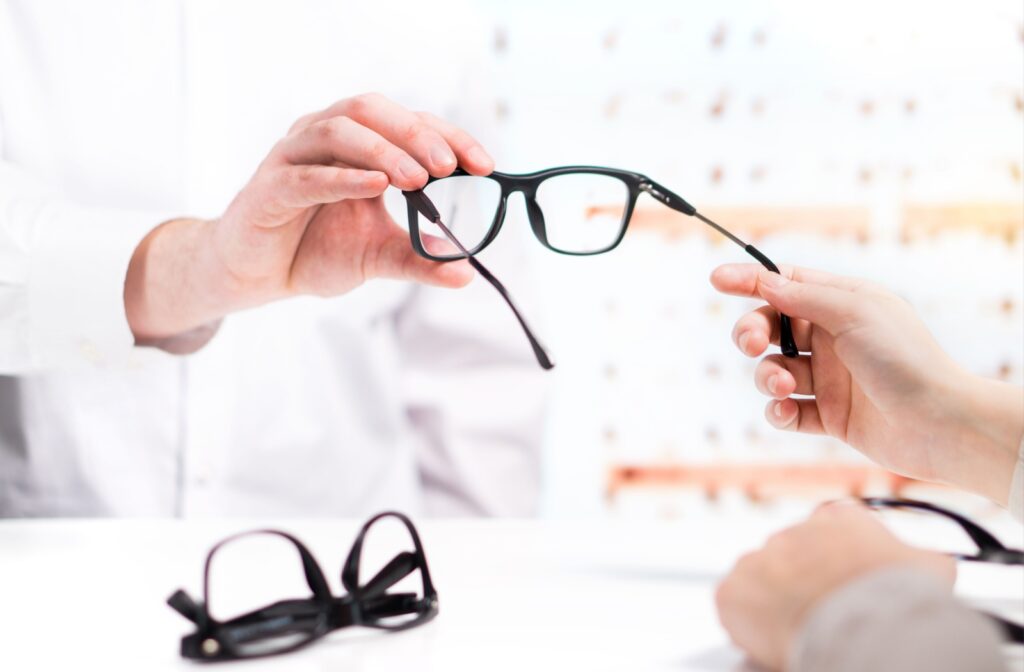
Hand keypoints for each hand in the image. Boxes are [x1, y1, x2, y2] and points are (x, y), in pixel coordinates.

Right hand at [126, 93, 493, 343]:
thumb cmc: (315, 249)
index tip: (485, 164)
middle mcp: (325, 138)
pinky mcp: (269, 188)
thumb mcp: (378, 256)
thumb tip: (466, 273)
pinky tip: (373, 186)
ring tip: (416, 179)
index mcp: (358, 144)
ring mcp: (294, 157)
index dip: (449, 136)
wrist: (258, 273)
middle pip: (370, 110)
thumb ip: (419, 259)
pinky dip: (342, 178)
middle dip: (415, 134)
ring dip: (381, 150)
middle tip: (449, 166)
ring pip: (336, 130)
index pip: (409, 123)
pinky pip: (305, 175)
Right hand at [711, 264, 1023, 505]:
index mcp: (843, 304)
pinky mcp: (829, 416)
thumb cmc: (906, 359)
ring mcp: (830, 379)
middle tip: (752, 344)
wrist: (941, 423)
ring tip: (785, 387)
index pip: (786, 285)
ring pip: (774, 371)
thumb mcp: (853, 312)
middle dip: (752, 334)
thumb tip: (762, 279)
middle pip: (771, 329)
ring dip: (768, 377)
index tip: (717, 281)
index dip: (751, 282)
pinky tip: (786, 411)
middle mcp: (833, 339)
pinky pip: (787, 411)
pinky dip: (778, 411)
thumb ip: (801, 295)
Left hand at [715, 503, 954, 670]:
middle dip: (802, 589)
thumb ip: (922, 561)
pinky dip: (746, 626)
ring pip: (762, 584)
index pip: (828, 537)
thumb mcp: (930, 570)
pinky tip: (770, 641)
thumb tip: (931, 567)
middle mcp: (791, 532)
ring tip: (797, 634)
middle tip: (820, 619)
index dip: (834, 570)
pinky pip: (734, 608)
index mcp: (837, 519)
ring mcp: (757, 559)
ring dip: (774, 605)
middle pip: (791, 563)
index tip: (842, 592)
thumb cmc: (901, 600)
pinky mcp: (731, 591)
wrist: (865, 626)